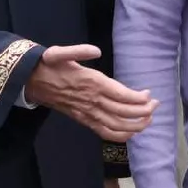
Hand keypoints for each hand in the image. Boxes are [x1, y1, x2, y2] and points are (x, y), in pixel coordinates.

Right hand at [26, 45, 155, 142]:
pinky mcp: (83, 120)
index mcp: (91, 83)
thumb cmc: (48, 65)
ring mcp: (87, 113)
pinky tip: (132, 133)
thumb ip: (79, 51)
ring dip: (135, 125)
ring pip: (116, 125)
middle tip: (156, 105)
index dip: (139, 98)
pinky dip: (120, 136)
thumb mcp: (59, 52)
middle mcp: (91, 100)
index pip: (121, 95)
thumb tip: (97, 51)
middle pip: (123, 112)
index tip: (150, 95)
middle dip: (143, 111)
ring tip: (149, 119)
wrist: (31, 82)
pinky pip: (104, 132)